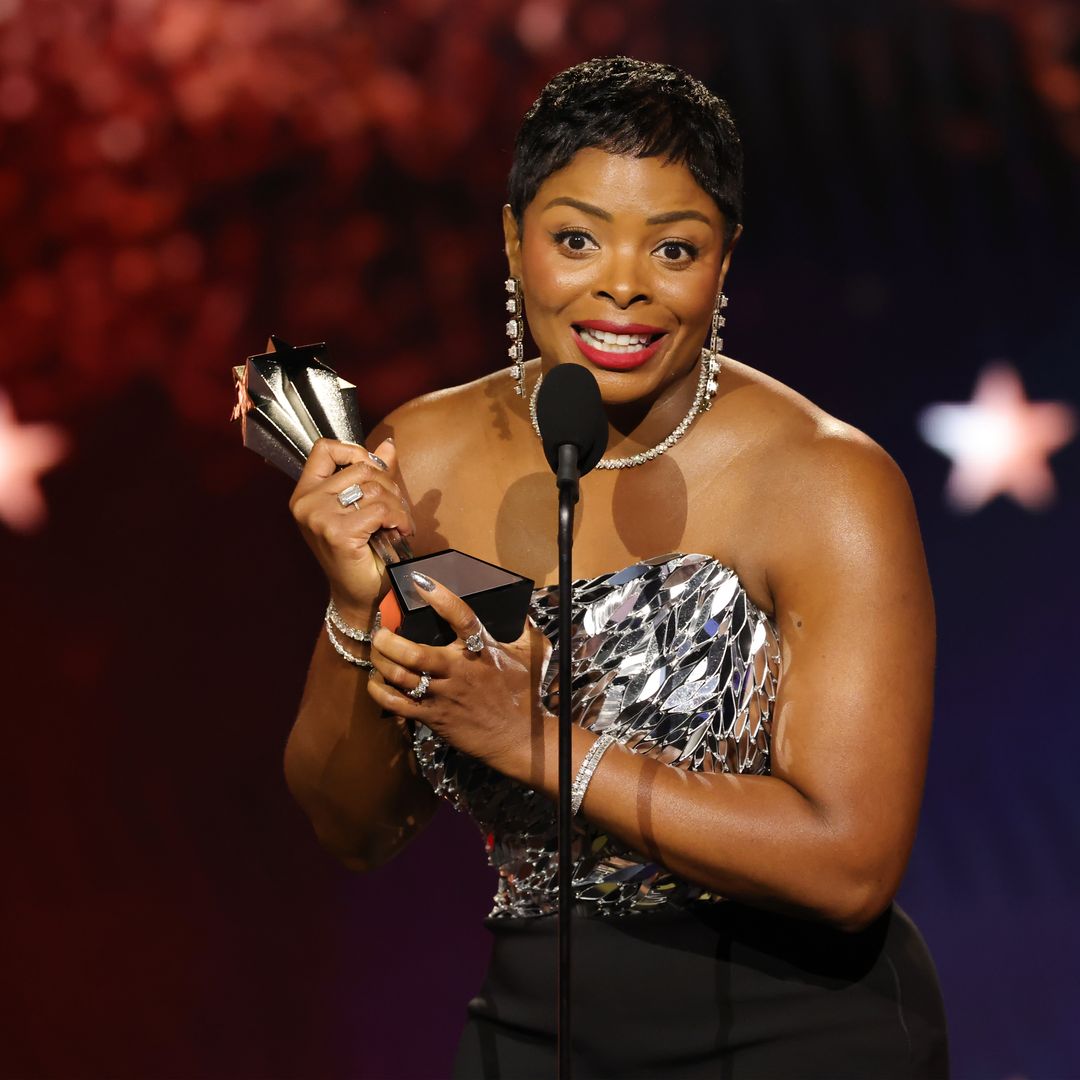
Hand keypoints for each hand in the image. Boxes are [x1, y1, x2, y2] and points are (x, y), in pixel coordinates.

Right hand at [289, 437, 414, 615]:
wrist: (359, 595)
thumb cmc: (361, 553)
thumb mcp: (363, 507)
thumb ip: (372, 475)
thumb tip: (388, 445)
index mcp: (306, 493)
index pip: (324, 449)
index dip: (355, 452)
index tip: (374, 470)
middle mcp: (306, 503)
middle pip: (360, 468)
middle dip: (388, 484)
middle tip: (396, 507)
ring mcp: (318, 517)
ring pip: (374, 487)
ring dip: (397, 504)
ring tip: (399, 521)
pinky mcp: (337, 532)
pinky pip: (380, 509)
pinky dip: (399, 518)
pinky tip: (401, 531)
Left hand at [366, 574, 552, 777]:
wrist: (522, 739)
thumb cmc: (528, 695)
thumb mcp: (535, 654)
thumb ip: (525, 628)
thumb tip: (521, 608)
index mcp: (483, 650)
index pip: (460, 616)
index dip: (440, 597)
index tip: (419, 581)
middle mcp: (460, 670)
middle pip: (416, 652)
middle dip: (390, 640)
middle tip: (380, 631)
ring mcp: (445, 695)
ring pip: (402, 676)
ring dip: (382, 662)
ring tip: (375, 651)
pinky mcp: (435, 717)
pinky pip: (399, 705)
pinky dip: (381, 692)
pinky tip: (375, 682)